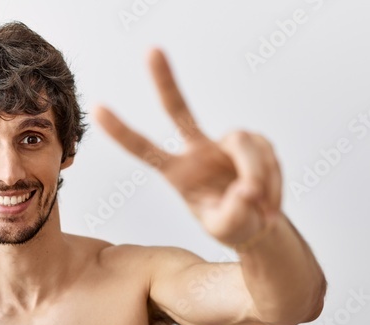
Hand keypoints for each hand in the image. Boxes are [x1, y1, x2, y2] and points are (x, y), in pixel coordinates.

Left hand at [94, 48, 283, 247]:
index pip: (146, 149)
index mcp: (178, 173)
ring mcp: (225, 142)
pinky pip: (267, 155)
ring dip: (259, 179)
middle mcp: (197, 150)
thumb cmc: (234, 226)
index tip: (97, 109)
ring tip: (261, 211)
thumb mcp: (229, 229)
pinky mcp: (252, 141)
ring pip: (246, 147)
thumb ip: (234, 213)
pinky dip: (273, 182)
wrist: (258, 224)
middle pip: (178, 110)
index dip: (122, 132)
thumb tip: (247, 188)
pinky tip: (270, 204)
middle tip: (151, 50)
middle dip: (164, 80)